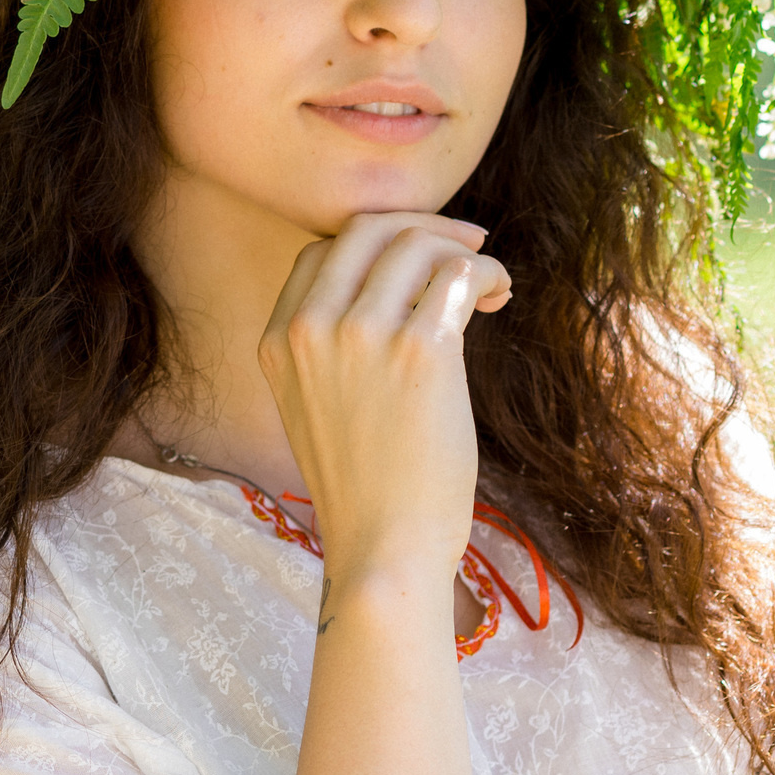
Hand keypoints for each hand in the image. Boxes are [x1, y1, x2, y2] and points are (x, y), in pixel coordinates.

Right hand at [256, 212, 510, 577]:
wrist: (383, 548)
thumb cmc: (364, 488)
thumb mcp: (314, 407)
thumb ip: (330, 347)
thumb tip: (396, 287)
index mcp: (277, 341)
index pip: (322, 252)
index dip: (377, 244)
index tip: (418, 261)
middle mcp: (310, 329)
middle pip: (365, 230)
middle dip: (423, 226)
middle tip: (467, 245)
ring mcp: (361, 335)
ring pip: (418, 245)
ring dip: (465, 253)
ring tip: (491, 287)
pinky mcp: (418, 350)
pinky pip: (459, 275)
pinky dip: (487, 274)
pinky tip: (498, 298)